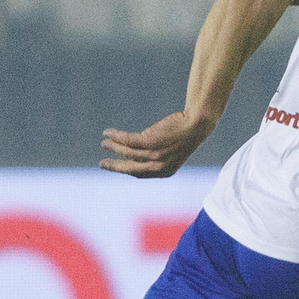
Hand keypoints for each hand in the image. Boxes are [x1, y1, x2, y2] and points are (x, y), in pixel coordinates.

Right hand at [99, 110, 215, 177]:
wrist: (197, 124)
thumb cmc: (185, 135)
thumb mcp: (172, 151)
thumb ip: (157, 156)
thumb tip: (138, 154)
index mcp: (165, 172)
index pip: (140, 174)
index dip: (125, 170)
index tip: (116, 166)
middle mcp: (159, 167)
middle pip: (129, 168)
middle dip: (114, 166)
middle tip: (102, 164)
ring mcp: (154, 155)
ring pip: (126, 152)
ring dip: (113, 147)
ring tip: (104, 143)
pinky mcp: (150, 142)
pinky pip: (127, 140)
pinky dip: (115, 136)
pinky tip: (108, 132)